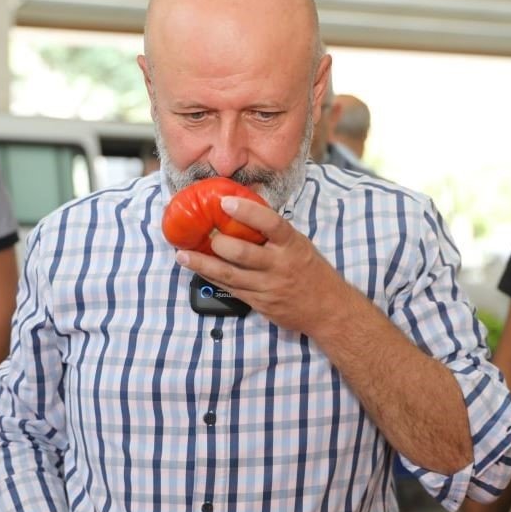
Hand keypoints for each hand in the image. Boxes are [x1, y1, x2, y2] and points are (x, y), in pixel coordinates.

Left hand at [175, 195, 340, 337]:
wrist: (327, 310)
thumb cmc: (312, 272)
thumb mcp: (300, 246)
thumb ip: (276, 233)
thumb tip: (248, 208)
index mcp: (292, 245)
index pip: (271, 224)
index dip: (247, 212)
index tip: (225, 202)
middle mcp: (280, 265)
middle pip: (243, 253)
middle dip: (219, 243)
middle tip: (201, 232)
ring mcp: (268, 287)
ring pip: (230, 275)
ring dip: (203, 264)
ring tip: (183, 254)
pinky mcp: (259, 303)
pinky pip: (231, 289)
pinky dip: (211, 277)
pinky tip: (197, 269)